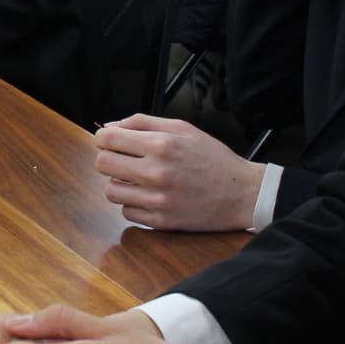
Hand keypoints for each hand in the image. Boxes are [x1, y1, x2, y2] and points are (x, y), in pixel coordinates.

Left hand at [93, 115, 264, 231]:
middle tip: (123, 160)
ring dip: (119, 183)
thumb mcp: (182, 128)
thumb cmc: (212, 158)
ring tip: (137, 180)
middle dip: (108, 159)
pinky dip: (133, 203)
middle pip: (102, 164)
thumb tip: (109, 127)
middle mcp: (156, 172)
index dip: (104, 139)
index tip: (110, 142)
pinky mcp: (162, 221)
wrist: (242, 193)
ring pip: (111, 191)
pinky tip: (149, 196)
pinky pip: (127, 212)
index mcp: (161, 144)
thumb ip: (142, 122)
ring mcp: (158, 199)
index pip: (107, 139)